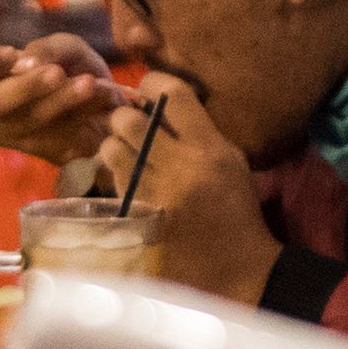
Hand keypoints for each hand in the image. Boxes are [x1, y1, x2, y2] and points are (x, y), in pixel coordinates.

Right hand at [0, 32, 124, 165]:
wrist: (108, 101)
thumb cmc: (73, 67)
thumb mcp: (64, 46)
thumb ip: (45, 48)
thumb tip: (24, 63)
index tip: (11, 53)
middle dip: (27, 87)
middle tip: (57, 73)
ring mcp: (15, 138)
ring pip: (32, 120)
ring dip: (64, 100)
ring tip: (90, 83)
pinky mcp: (46, 155)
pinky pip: (60, 136)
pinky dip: (83, 114)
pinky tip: (102, 98)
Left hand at [97, 80, 280, 303]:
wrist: (236, 264)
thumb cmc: (235, 208)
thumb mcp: (230, 161)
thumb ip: (198, 130)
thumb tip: (159, 103)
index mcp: (210, 147)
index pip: (173, 93)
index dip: (154, 84)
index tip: (150, 92)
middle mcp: (181, 165)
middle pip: (129, 119)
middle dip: (126, 118)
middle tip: (132, 127)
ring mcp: (156, 192)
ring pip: (111, 148)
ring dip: (114, 146)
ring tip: (127, 154)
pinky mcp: (138, 216)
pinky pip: (111, 180)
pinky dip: (114, 174)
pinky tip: (128, 180)